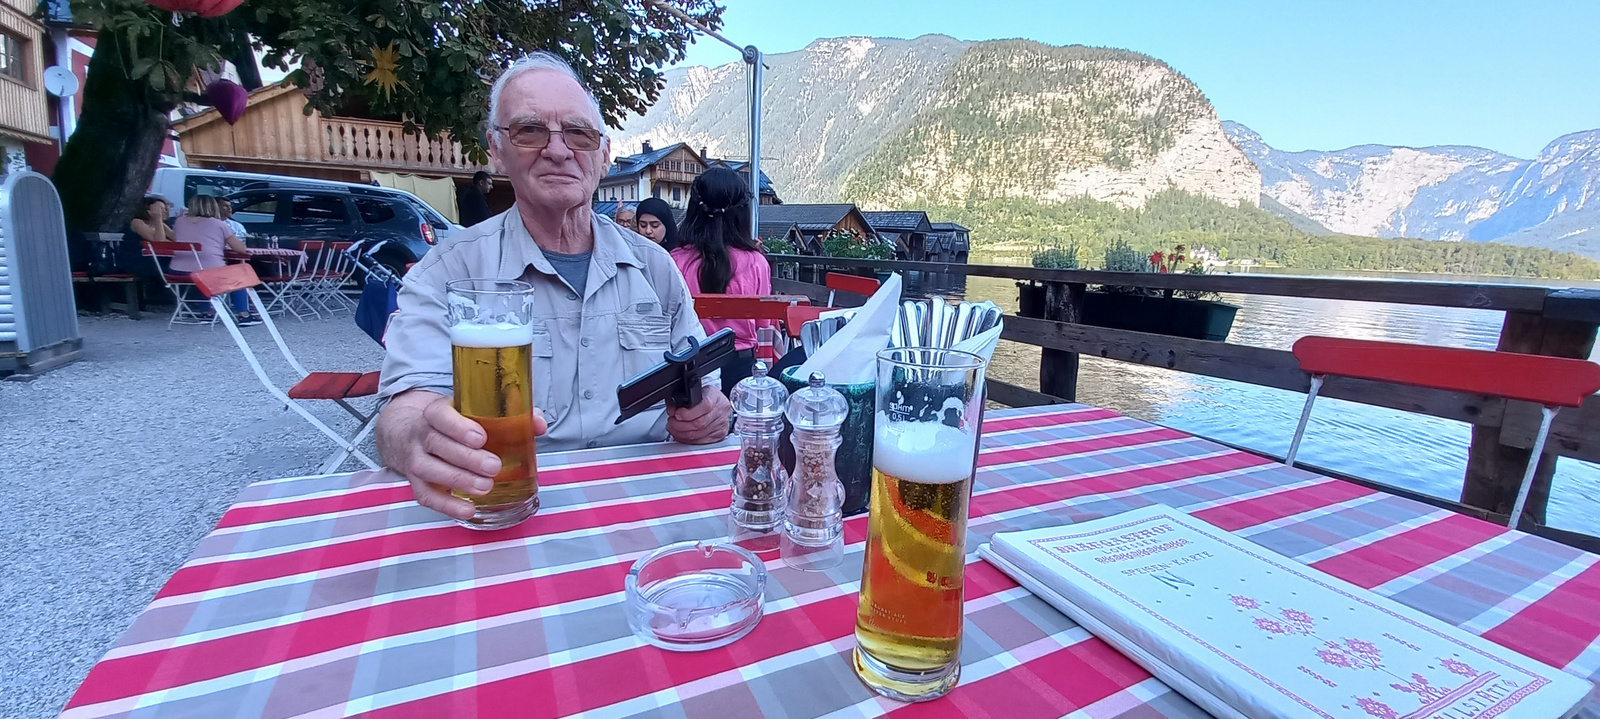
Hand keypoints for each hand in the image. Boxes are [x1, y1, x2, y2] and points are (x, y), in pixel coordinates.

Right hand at [375, 389, 547, 519]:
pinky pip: (425, 495)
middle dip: (466, 458)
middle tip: (493, 466)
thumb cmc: (453, 425)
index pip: (439, 414)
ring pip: (428, 469)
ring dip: (457, 480)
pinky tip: (468, 510)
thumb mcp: (473, 412)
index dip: (457, 426)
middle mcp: (421, 435)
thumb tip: (539, 423)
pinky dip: (446, 506)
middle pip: (437, 444)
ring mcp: (415, 459)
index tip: (480, 437)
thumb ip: (509, 415)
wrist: (410, 435)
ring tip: (485, 487)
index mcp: (437, 413)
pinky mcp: (416, 482)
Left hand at [667, 385, 730, 444]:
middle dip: (680, 425)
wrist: (717, 404)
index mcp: (716, 397)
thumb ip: (680, 400)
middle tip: (672, 422)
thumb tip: (672, 411)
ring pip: (698, 435)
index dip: (687, 413)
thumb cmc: (704, 397)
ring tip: (674, 428)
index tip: (676, 414)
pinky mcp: (719, 436)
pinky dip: (687, 440)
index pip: (704, 406)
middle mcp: (721, 411)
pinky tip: (681, 435)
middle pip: (700, 423)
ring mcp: (721, 425)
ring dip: (681, 434)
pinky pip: (700, 442)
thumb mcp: (692, 392)